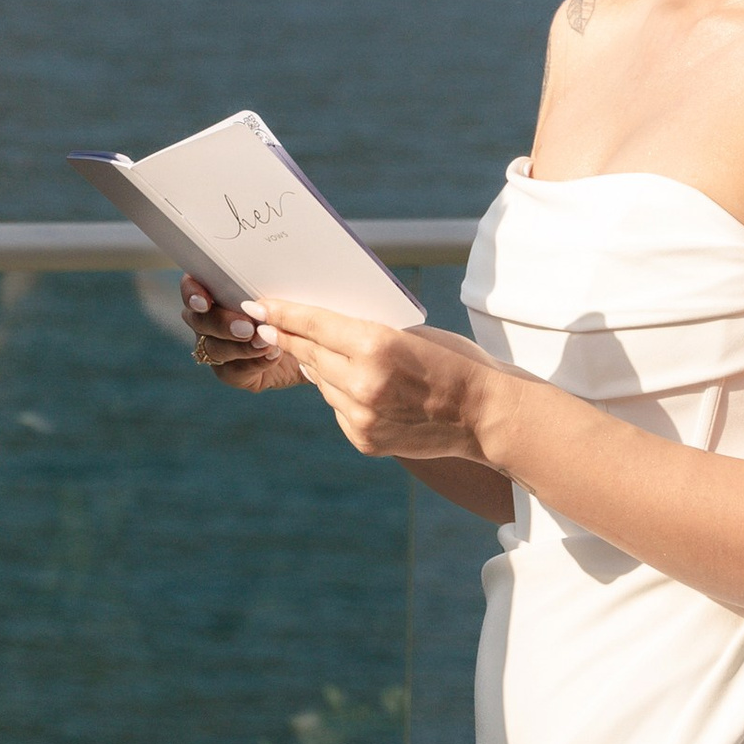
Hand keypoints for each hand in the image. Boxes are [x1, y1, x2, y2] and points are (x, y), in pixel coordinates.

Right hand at [182, 278, 304, 392]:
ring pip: (214, 347)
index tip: (204, 301)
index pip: (192, 286)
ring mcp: (217, 347)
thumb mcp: (286, 293)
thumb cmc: (293, 307)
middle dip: (221, 323)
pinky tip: (272, 355)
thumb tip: (267, 295)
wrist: (309, 341)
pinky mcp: (231, 372)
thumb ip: (271, 292)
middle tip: (247, 327)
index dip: (192, 292)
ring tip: (265, 343)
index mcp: (216, 291)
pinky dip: (254, 362)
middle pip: (199, 320)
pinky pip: (233, 370)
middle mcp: (210, 319)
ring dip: (239, 346)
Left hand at [241, 300, 499, 463]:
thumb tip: (320, 331)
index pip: (314, 324)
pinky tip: (354, 385)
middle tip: (267, 325)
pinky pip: (337, 407)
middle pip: (309, 353)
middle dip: (288, 337)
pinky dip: (340, 393)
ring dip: (317, 366)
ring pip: (321, 382)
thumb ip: (364, 334)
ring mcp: (361, 416)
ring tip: (314, 351)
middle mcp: (362, 383)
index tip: (259, 305)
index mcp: (375, 345)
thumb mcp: (408, 333)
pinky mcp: (364, 439)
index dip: (282, 313)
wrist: (484, 415)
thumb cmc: (453, 361)